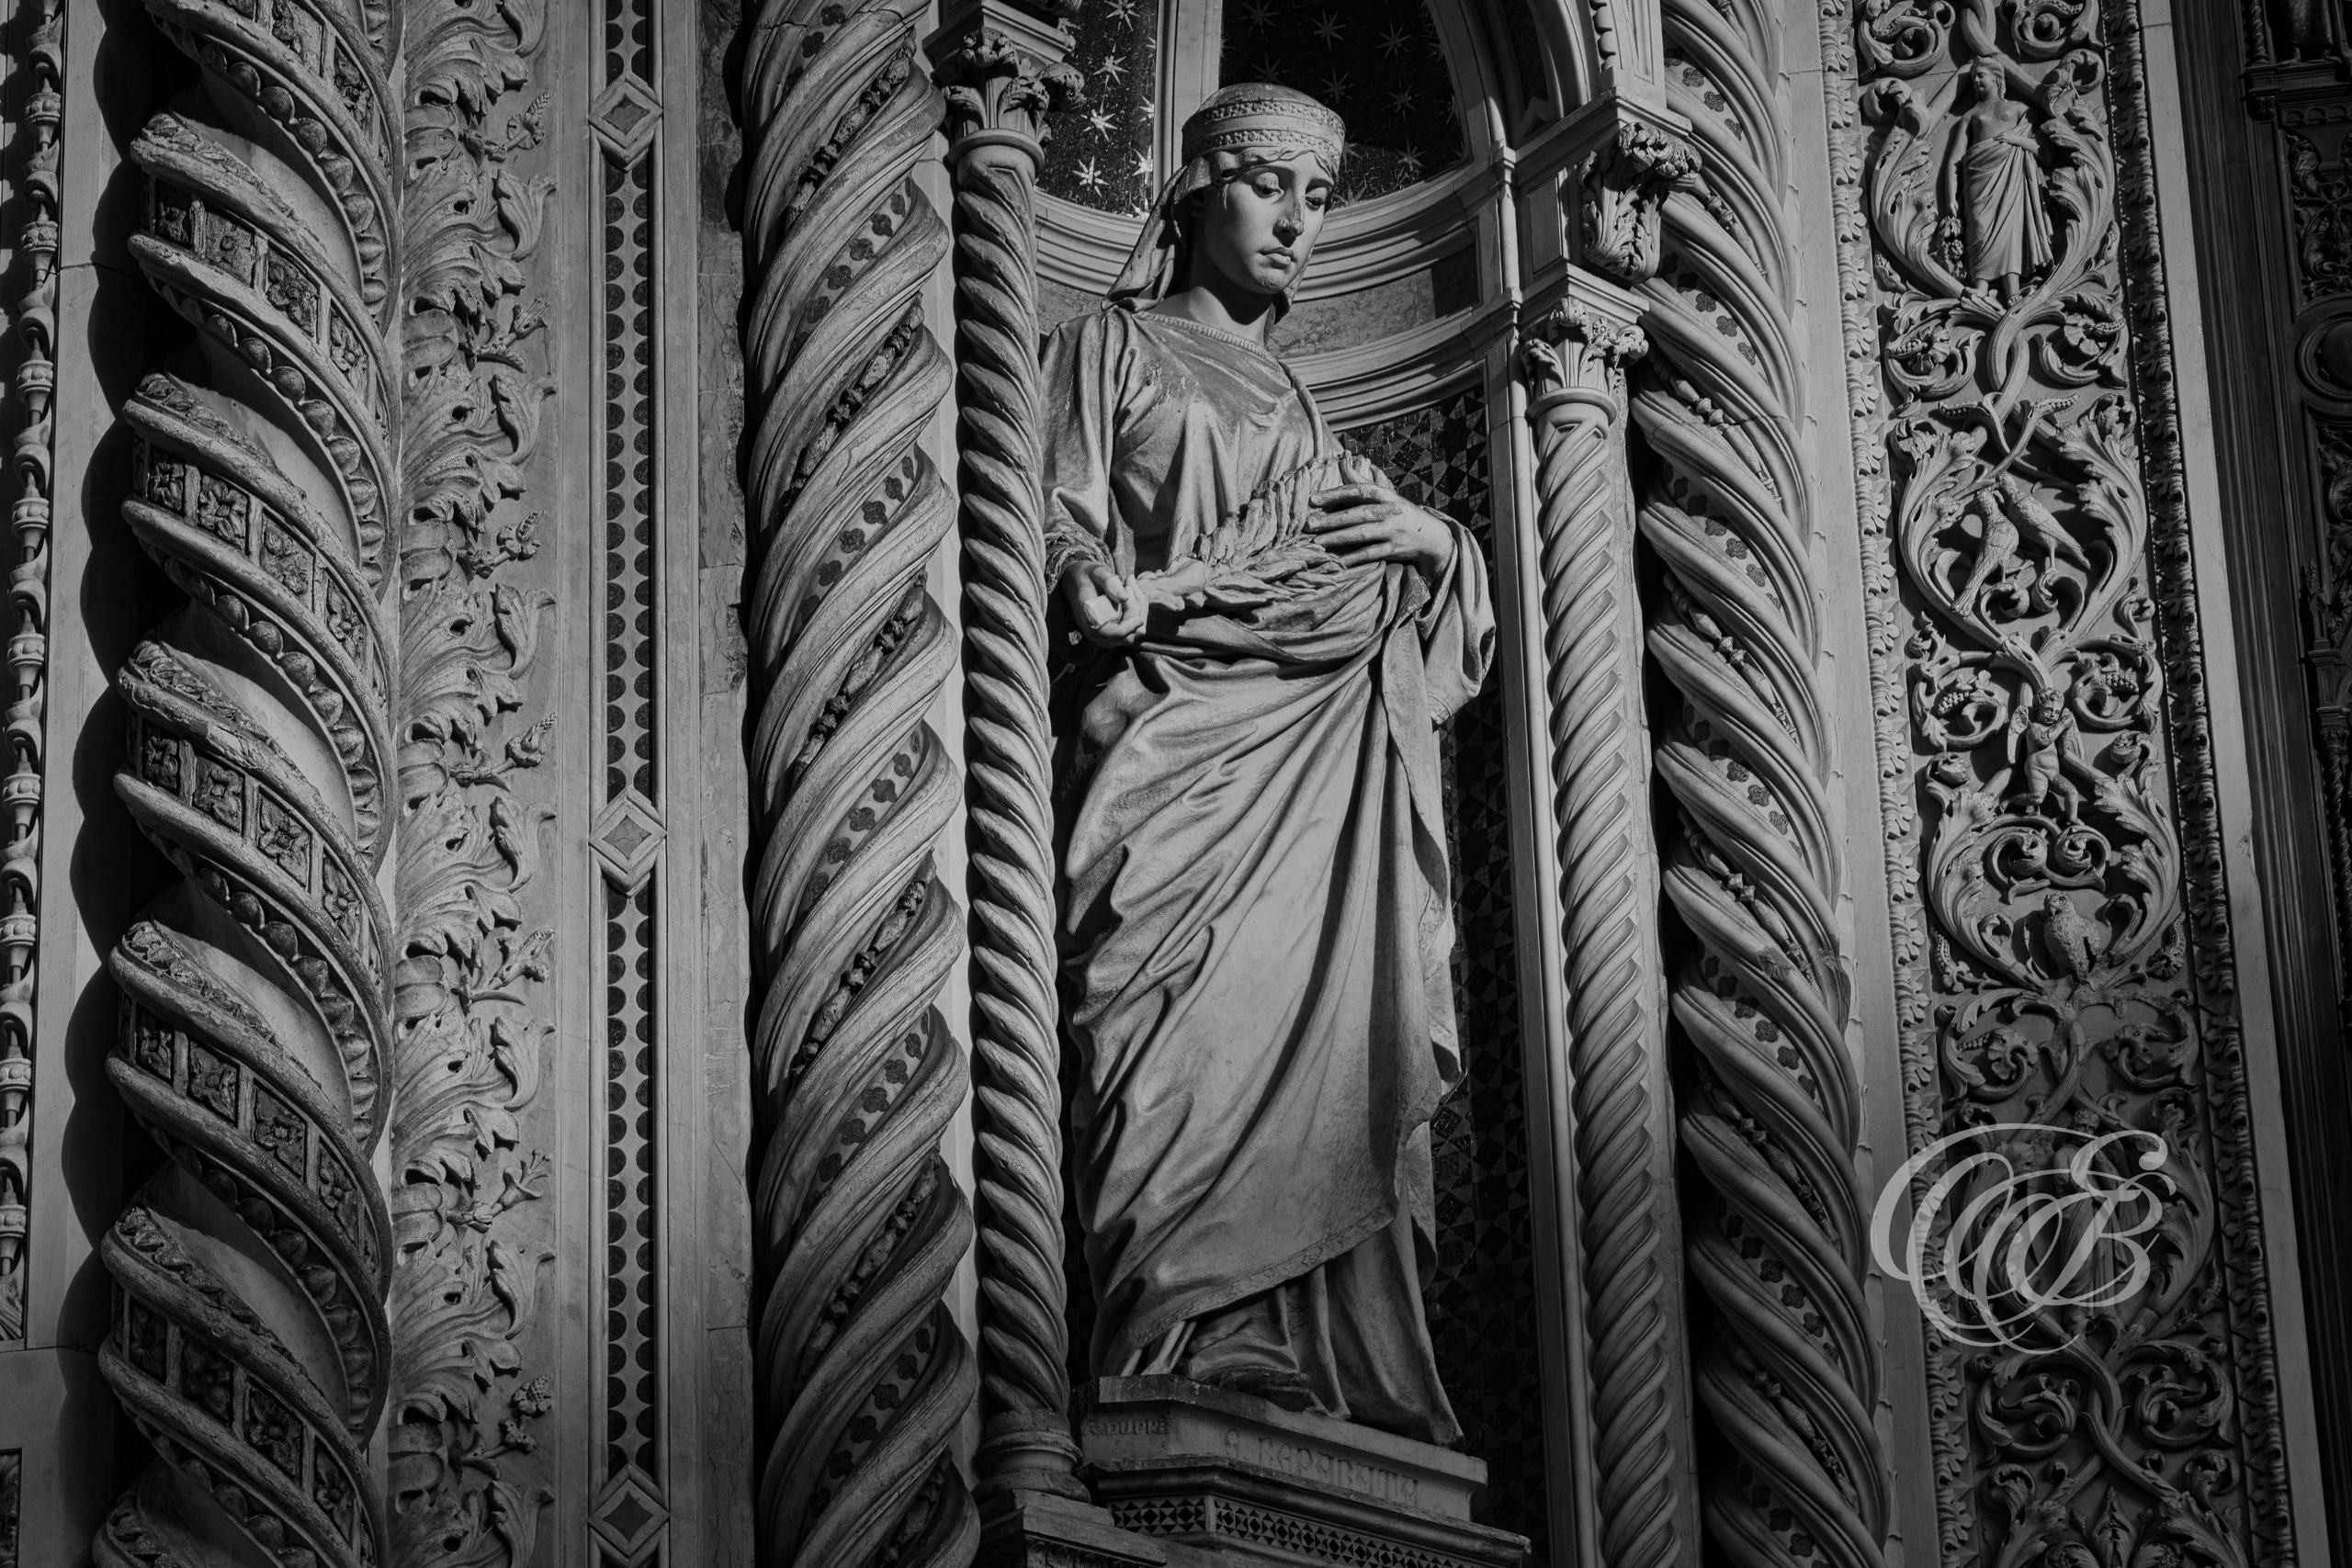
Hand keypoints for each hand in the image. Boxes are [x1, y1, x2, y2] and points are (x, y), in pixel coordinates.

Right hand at [1059, 561, 1147, 644]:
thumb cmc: (1088, 577)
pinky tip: (1132, 594)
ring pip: (1135, 632)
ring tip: (1130, 585)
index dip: (1129, 626)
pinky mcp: (1115, 635)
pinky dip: (1138, 611)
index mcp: (1090, 622)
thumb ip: (1110, 583)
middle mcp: (1097, 635)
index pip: (1115, 633)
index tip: (1138, 614)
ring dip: (1140, 608)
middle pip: (1129, 634)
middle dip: (1136, 608)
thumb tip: (1124, 598)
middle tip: (1129, 583)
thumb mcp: (1097, 573)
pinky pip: (1134, 629)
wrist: (1078, 583)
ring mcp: (1107, 638)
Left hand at [1307, 484, 1455, 575]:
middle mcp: (1390, 511)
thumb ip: (1361, 479)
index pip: (1358, 491)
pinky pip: (1371, 554)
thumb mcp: (1384, 493)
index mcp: (1385, 494)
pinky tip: (1338, 561)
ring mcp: (1393, 531)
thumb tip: (1341, 458)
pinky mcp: (1395, 549)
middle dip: (1332, 520)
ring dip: (1338, 538)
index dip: (1335, 494)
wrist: (1431, 536)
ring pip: (1362, 534)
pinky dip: (1355, 558)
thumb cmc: (1399, 512)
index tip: (1313, 500)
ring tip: (1316, 543)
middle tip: (1309, 525)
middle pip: (1358, 514)